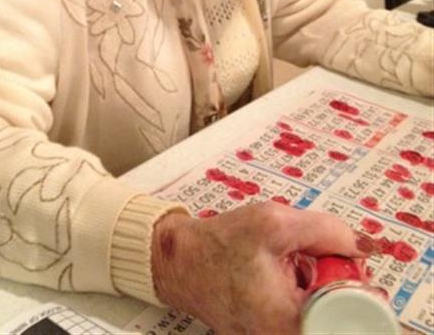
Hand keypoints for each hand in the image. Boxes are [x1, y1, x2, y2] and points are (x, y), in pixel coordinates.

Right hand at [152, 201, 364, 334]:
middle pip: (337, 313)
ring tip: (288, 262)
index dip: (357, 288)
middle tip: (307, 256)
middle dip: (334, 279)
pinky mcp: (271, 332)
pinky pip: (303, 313)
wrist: (181, 261)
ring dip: (317, 283)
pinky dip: (301, 289)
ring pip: (321, 312)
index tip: (350, 270)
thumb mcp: (275, 223)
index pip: (348, 317)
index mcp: (288, 324)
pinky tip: (281, 271)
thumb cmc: (218, 246)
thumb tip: (365, 246)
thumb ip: (327, 231)